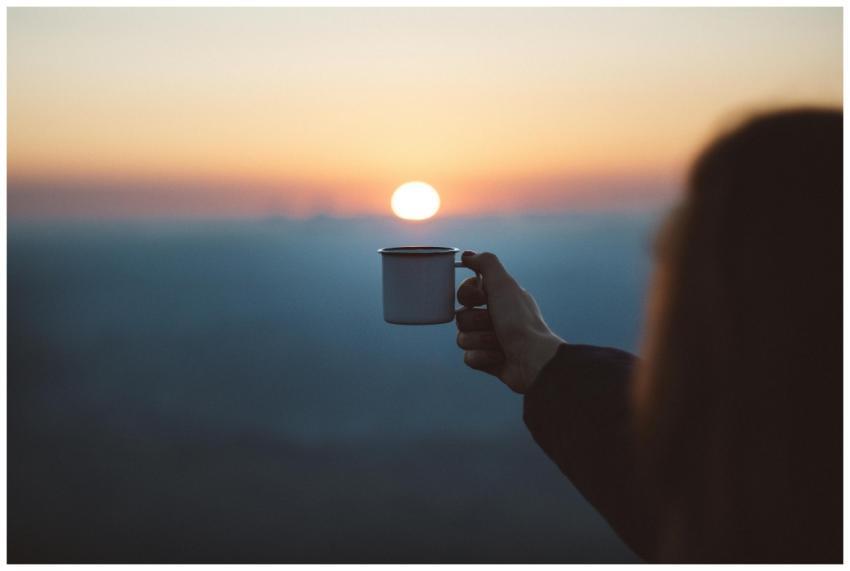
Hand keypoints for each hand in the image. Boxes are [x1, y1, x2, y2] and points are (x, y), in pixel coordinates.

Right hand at [455, 251, 564, 393]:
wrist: (533, 358)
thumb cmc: (520, 321)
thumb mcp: (504, 284)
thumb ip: (486, 263)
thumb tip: (467, 255)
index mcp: (498, 298)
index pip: (465, 292)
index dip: (468, 295)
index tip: (481, 297)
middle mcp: (494, 317)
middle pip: (461, 316)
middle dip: (476, 321)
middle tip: (495, 323)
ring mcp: (489, 340)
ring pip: (462, 338)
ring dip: (481, 340)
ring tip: (500, 343)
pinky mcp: (487, 361)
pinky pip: (469, 357)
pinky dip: (483, 357)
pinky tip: (499, 357)